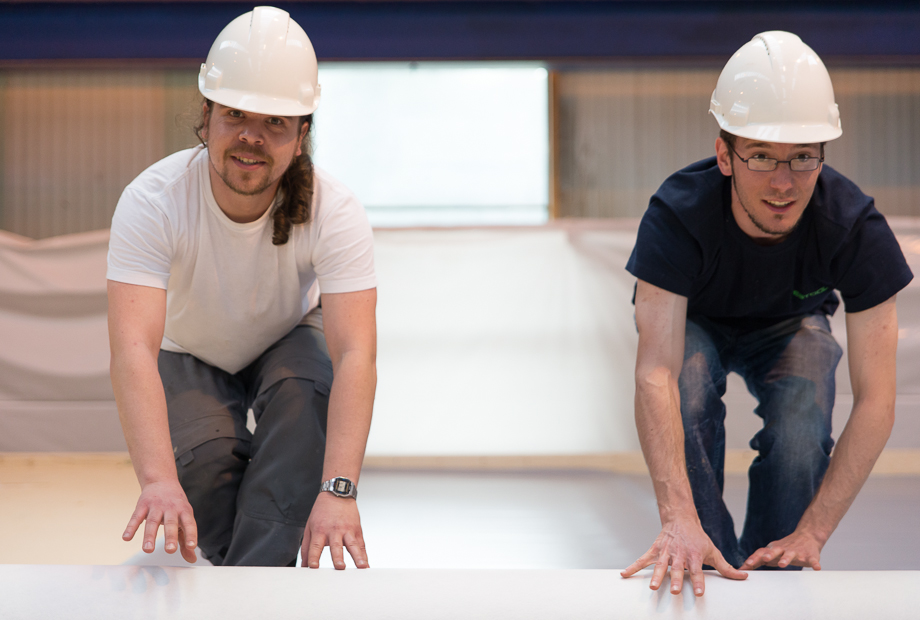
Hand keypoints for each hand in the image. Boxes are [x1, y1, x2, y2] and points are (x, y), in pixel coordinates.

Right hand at [123, 480, 197, 562]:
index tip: (192, 546)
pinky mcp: (142, 505)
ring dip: (150, 536)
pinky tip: (126, 538)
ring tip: (148, 550)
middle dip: (170, 536)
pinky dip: (131, 527)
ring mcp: (156, 506)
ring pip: (152, 521)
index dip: (191, 534)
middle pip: (171, 523)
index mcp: (184, 511)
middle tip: (170, 550)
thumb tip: (192, 560)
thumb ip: (185, 539)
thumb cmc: (176, 505)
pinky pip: (136, 517)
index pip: (189, 523)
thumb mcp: (184, 518)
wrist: (162, 480)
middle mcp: (171, 508)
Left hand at [302, 492, 367, 568]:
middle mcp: (334, 530)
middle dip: (338, 557)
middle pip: (336, 545)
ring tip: (361, 566)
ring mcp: (347, 530)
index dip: (313, 557)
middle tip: (339, 567)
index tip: (312, 567)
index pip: (315, 546)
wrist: (337, 494)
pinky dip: (364, 555)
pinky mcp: (357, 530)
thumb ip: (306, 547)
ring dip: (357, 556)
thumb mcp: (309, 526)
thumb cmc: (322, 512)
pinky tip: (366, 564)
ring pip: (353, 545)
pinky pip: (361, 544)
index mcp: (320, 530)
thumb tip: (304, 565)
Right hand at [621, 516, 746, 595]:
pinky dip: (633, 566)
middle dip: (676, 580)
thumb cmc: (698, 538)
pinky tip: (624, 575)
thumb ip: (726, 568)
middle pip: (678, 569)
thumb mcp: (713, 551)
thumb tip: (744, 577)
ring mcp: (665, 553)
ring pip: (660, 565)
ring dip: (656, 575)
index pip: (698, 571)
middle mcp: (679, 555)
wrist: (680, 519)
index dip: (700, 582)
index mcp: (694, 556)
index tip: (700, 593)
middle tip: (675, 591)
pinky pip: (643, 559)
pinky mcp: (655, 550)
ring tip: (652, 587)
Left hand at [742, 530, 823, 569]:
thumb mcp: (771, 552)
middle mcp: (783, 549)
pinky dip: (814, 563)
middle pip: (774, 551)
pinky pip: (812, 560)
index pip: (761, 552)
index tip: (747, 565)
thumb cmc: (784, 548)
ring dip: (786, 558)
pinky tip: (817, 568)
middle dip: (769, 554)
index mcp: (773, 549)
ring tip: (783, 564)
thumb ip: (757, 560)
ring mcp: (796, 551)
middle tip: (765, 558)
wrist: (807, 536)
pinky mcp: (809, 555)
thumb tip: (741, 568)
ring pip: (790, 554)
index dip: (754, 558)